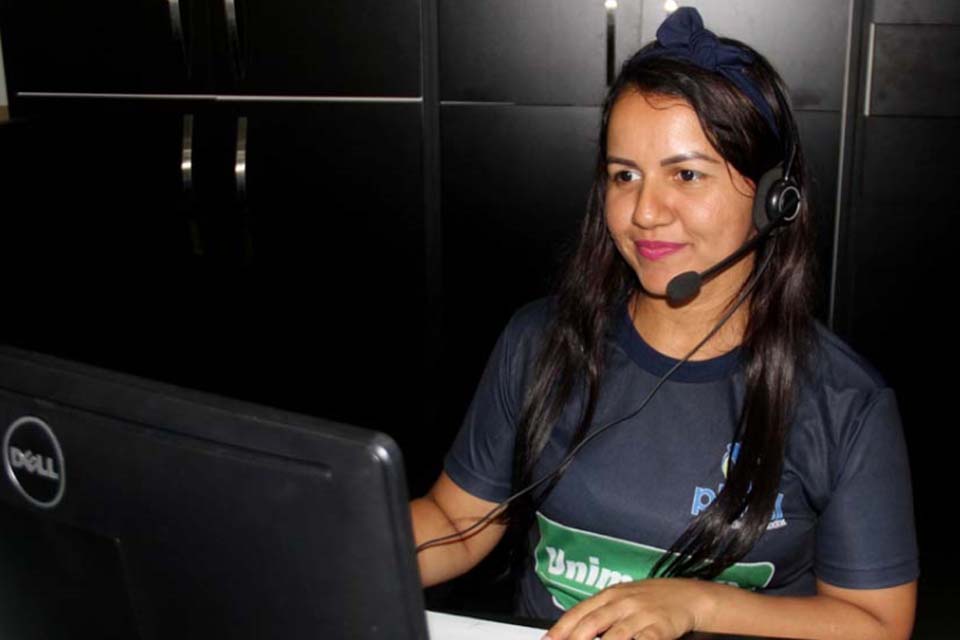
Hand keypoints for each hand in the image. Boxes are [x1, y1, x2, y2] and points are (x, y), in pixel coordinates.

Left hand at [543, 578, 711, 639]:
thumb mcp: (624, 599)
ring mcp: (640, 614)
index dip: (561, 629)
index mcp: (610, 595)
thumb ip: (601, 613)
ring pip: (614, 636)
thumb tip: (575, 630)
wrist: (689, 596)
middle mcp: (622, 602)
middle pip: (591, 624)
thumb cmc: (653, 600)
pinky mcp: (659, 627)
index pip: (579, 613)